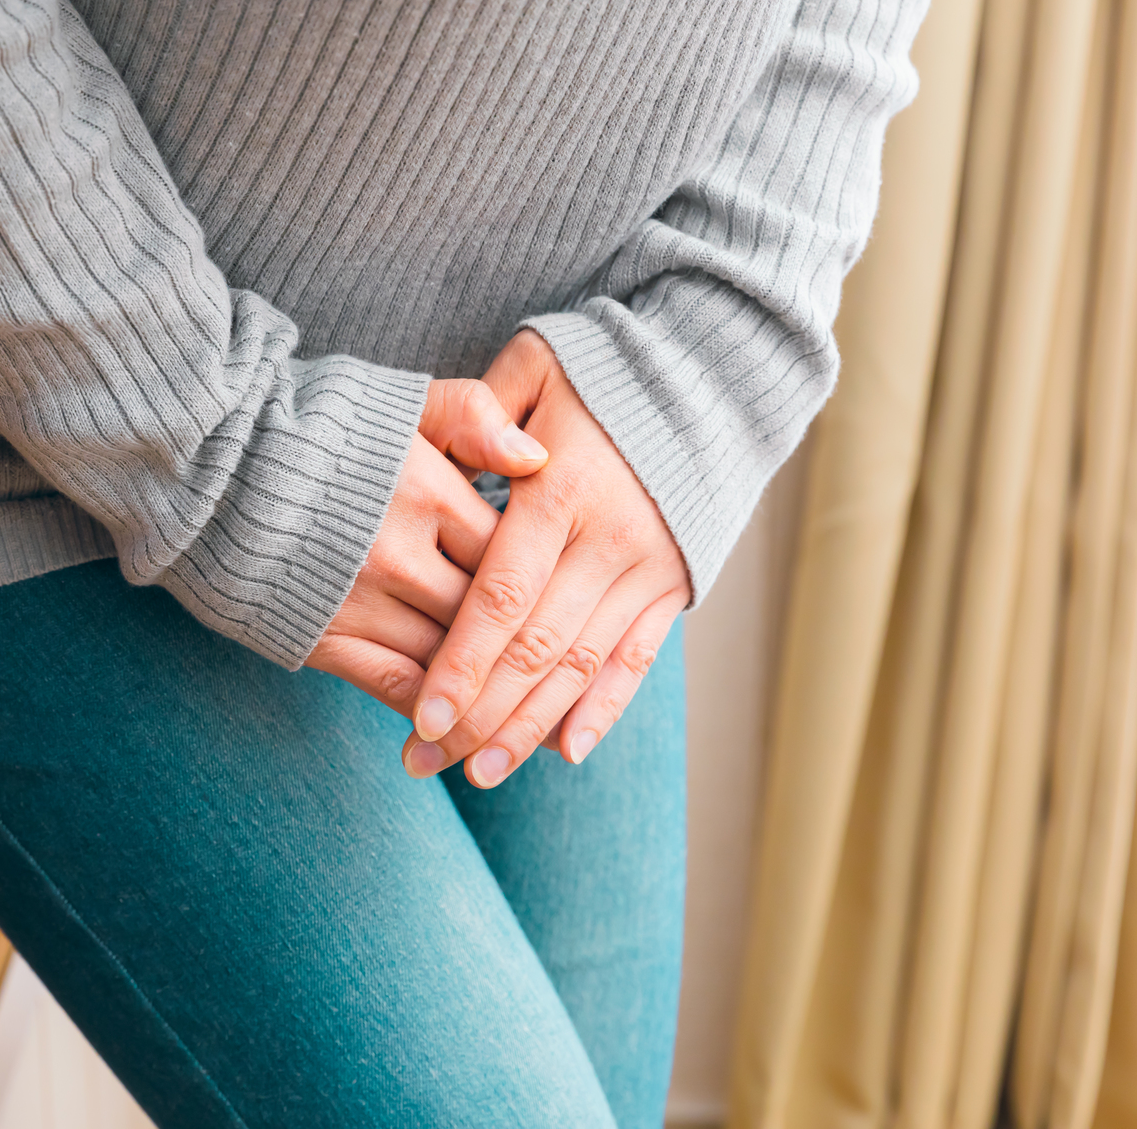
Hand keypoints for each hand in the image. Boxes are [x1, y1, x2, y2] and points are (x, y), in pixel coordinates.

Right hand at [306, 379, 548, 712]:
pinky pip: (395, 687)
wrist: (207, 460)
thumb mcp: (399, 400)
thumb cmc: (315, 424)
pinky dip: (434, 711)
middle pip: (490, 618)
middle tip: (580, 686)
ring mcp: (360, 602)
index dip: (550, 581)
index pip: (514, 553)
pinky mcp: (322, 637)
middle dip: (534, 653)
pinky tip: (463, 728)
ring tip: (541, 730)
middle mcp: (401, 554)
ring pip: (451, 664)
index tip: (577, 604)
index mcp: (428, 492)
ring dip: (495, 696)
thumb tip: (540, 457)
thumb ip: (473, 417)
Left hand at [402, 331, 688, 786]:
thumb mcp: (536, 364)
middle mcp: (611, 538)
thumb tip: (469, 464)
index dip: (463, 662)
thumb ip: (479, 410)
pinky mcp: (675, 586)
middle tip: (425, 760)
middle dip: (480, 714)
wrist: (713, 374)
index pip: (504, 595)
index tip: (422, 714)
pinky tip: (562, 753)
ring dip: (528, 728)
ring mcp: (649, 568)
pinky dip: (601, 711)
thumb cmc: (601, 367)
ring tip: (477, 773)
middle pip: (539, 649)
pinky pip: (635, 661)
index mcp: (565, 487)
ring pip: (582, 668)